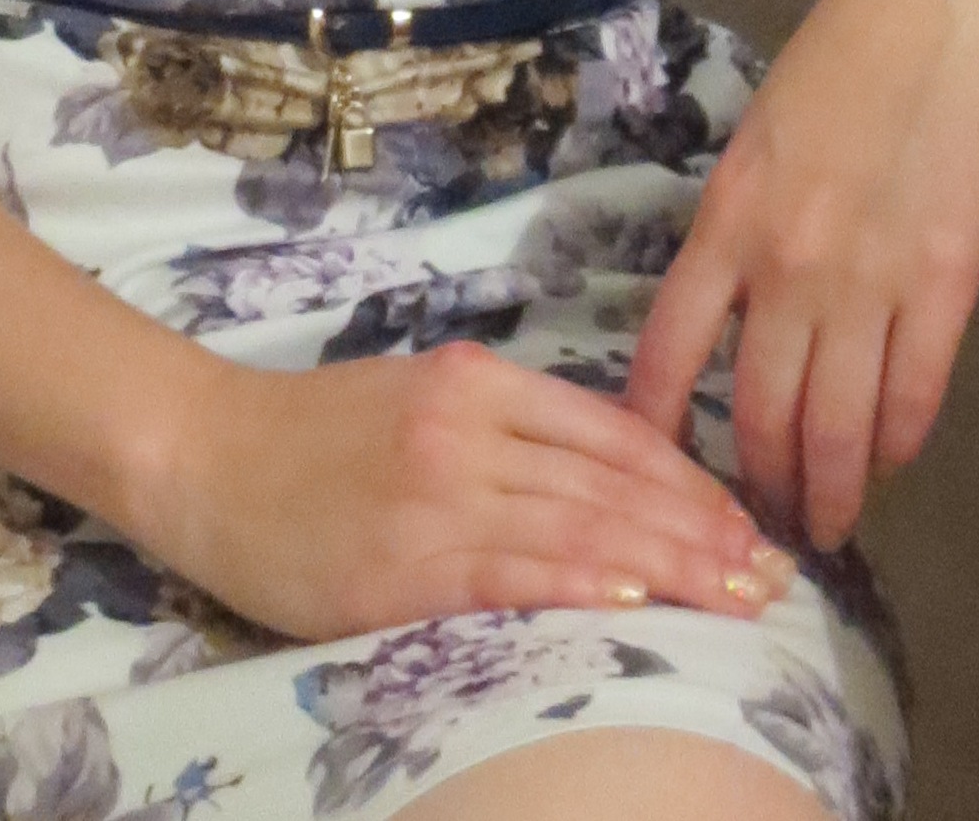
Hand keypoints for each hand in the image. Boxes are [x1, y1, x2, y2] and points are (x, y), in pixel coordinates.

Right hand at [137, 339, 798, 642]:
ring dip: (668, 565)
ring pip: (577, 526)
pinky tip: (631, 598)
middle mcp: (468, 427)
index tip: (747, 519)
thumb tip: (607, 473)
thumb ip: (505, 426)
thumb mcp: (418, 397)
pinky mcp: (400, 563)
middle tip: (774, 572)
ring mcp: (435, 494)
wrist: (203, 454)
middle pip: (611, 480)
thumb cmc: (312, 435)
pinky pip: (509, 572)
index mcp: (477, 379)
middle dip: (702, 530)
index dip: (688, 478)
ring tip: (735, 596)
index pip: (610, 430)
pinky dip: (577, 584)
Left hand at [621, 0, 978, 553]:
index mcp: (728, 220)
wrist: (939, 7)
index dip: (656, 428)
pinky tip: (892, 458)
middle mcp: (787, 267)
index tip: (649, 478)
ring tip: (829, 522)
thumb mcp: (759, 139)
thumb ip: (742, 226)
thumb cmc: (842, 58)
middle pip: (760, 412)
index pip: (671, 351)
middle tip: (762, 522)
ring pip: (838, 426)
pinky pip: (913, 394)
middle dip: (758, 483)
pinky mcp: (946, 285)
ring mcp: (870, 282)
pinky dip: (898, 441)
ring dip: (831, 488)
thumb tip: (735, 309)